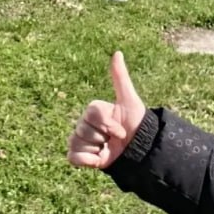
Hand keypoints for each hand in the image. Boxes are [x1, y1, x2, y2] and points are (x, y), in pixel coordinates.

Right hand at [67, 52, 147, 169]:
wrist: (140, 150)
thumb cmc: (136, 124)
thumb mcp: (129, 100)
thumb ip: (120, 78)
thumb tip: (117, 53)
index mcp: (94, 111)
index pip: (92, 115)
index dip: (108, 125)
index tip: (121, 130)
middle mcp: (85, 124)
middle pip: (83, 129)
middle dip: (102, 137)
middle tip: (113, 140)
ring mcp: (82, 140)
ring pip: (76, 142)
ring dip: (95, 149)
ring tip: (106, 148)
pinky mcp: (81, 157)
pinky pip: (72, 157)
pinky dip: (85, 160)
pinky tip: (99, 159)